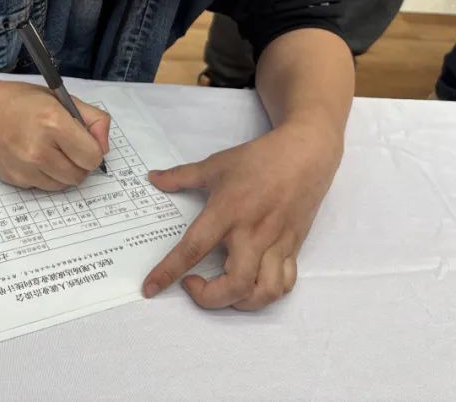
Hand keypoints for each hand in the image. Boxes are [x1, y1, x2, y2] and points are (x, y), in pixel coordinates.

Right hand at [0, 76, 109, 189]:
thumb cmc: (18, 101)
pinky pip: (44, 187)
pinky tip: (34, 157)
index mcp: (54, 122)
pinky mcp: (15, 180)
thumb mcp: (59, 98)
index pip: (93, 156)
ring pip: (64, 184)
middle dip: (80, 162)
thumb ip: (91, 118)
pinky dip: (46, 176)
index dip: (93, 150)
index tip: (85, 142)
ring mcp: (26, 168)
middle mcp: (40, 149)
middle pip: (80, 175)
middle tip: (68, 146)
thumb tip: (104, 146)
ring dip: (64, 171)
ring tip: (51, 151)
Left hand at [142, 124, 341, 309]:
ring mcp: (276, 243)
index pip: (193, 249)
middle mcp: (251, 234)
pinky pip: (285, 283)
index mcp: (227, 212)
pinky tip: (252, 283)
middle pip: (234, 285)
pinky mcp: (294, 248)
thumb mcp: (215, 165)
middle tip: (194, 284)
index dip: (168, 272)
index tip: (150, 289)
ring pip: (264, 292)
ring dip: (240, 302)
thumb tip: (152, 179)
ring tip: (224, 289)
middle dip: (210, 298)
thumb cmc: (258, 159)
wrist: (305, 153)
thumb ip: (181, 176)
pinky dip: (267, 293)